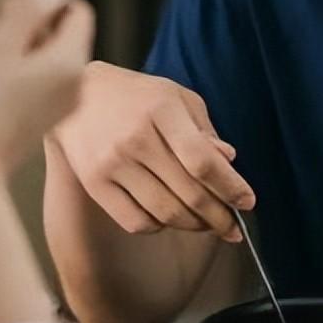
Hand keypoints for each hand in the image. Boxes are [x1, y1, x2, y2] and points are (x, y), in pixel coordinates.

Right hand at [0, 0, 93, 177]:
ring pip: (17, 62)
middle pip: (40, 37)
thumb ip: (28, 11)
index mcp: (70, 61)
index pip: (75, 11)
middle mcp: (71, 82)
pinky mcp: (31, 121)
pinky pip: (12, 87)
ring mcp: (52, 104)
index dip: (40, 4)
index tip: (4, 11)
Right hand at [48, 61, 255, 242]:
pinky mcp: (94, 183)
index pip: (202, 160)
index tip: (247, 202)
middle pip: (188, 193)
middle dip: (220, 217)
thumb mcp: (176, 97)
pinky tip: (169, 218)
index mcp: (162, 109)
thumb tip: (230, 162)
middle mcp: (136, 138)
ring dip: (194, 225)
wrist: (75, 94)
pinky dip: (159, 226)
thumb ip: (204, 130)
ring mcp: (112, 163)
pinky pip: (136, 221)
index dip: (230, 187)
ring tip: (207, 224)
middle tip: (233, 228)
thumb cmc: (136, 96)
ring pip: (165, 213)